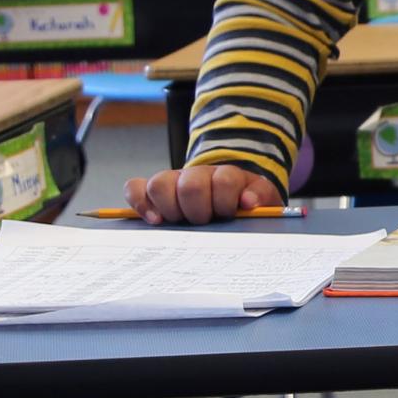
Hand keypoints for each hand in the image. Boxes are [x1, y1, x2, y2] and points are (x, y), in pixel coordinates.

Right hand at [123, 164, 283, 224]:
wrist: (228, 198)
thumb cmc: (243, 206)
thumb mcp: (262, 201)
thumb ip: (261, 197)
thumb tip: (249, 202)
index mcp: (227, 176)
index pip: (225, 180)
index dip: (226, 200)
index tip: (229, 214)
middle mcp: (197, 175)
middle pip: (190, 184)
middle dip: (197, 210)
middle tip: (203, 222)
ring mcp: (174, 181)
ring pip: (160, 183)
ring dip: (170, 208)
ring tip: (178, 222)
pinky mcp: (153, 191)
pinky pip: (135, 188)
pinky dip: (140, 203)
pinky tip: (154, 220)